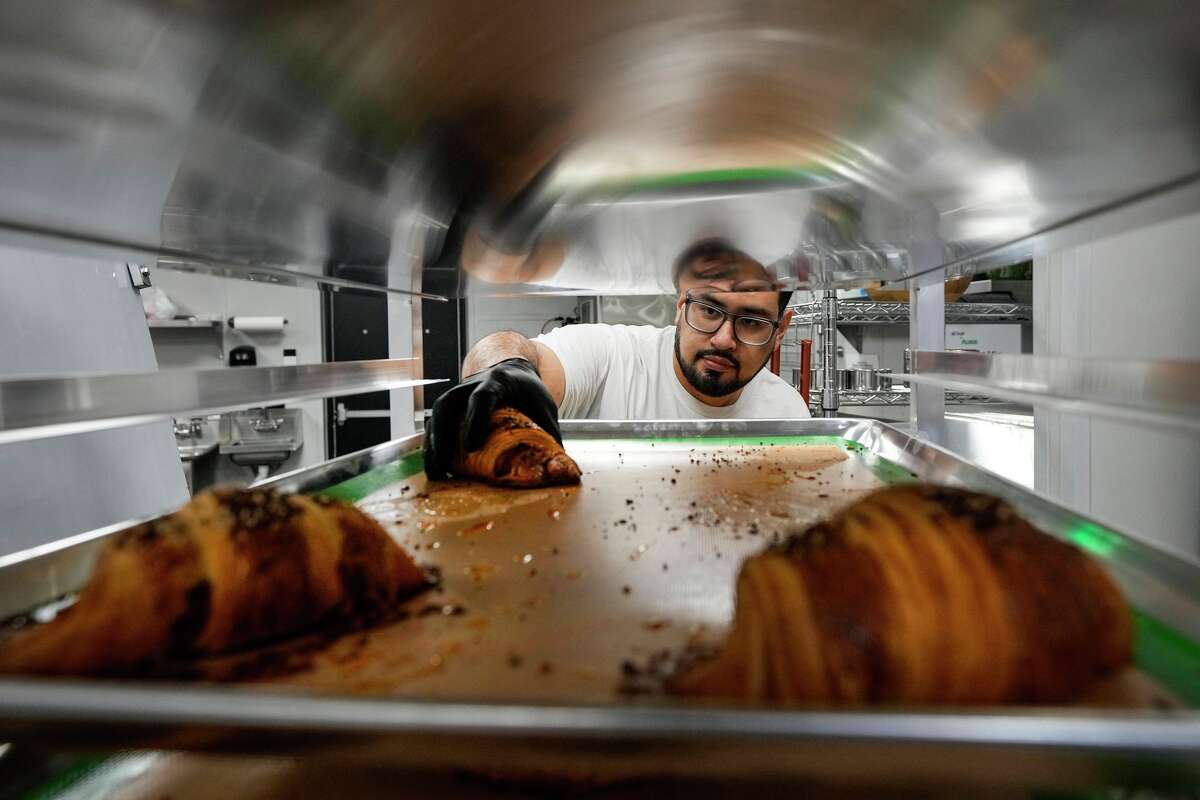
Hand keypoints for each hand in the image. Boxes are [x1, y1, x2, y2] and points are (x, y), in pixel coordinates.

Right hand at [424, 358, 561, 480]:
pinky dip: (433, 444)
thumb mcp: (543, 406)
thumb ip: (549, 433)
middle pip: (447, 404)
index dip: (475, 420)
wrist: (512, 370)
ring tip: (435, 472)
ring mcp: (458, 394)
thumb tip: (558, 468)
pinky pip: (436, 422)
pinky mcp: (452, 406)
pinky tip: (436, 466)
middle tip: (442, 464)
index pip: (482, 397)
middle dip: (442, 435)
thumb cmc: (528, 391)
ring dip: (433, 443)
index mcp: (498, 381)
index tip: (470, 447)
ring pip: (437, 414)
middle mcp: (472, 384)